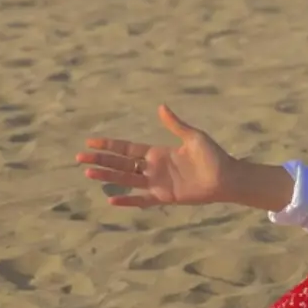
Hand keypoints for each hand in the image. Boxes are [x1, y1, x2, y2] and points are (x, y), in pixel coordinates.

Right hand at [76, 105, 238, 207]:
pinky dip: (128, 201)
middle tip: (79, 158)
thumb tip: (161, 106)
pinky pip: (142, 199)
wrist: (227, 177)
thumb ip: (175, 124)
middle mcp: (154, 168)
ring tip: (88, 173)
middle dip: (101, 161)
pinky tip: (111, 200)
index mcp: (158, 152)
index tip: (90, 142)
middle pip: (121, 164)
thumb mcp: (193, 137)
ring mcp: (158, 183)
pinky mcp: (165, 196)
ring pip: (126, 180)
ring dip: (108, 177)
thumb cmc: (214, 156)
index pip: (127, 149)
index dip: (109, 146)